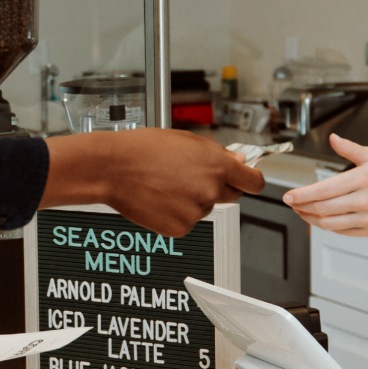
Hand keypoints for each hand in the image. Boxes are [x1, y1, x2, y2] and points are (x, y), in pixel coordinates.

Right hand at [42, 129, 264, 236]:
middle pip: (232, 196)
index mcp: (217, 165)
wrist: (113, 168)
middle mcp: (211, 190)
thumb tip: (238, 161)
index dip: (251, 179)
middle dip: (219, 187)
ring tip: (167, 184)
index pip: (254, 181)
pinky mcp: (180, 228)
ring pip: (205, 207)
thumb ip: (216, 153)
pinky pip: (187, 221)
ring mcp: (196, 211)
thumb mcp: (186, 140)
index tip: (247, 179)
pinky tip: (160, 198)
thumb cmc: (143, 149)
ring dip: (193, 199)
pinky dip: (177, 213)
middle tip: (192, 178)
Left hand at [282, 135, 367, 236]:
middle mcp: (364, 201)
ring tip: (301, 211)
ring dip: (310, 218)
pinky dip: (326, 226)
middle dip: (302, 206)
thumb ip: (350, 149)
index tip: (289, 195)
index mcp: (363, 179)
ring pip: (329, 223)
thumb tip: (333, 138)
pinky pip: (341, 231)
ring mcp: (367, 218)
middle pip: (323, 208)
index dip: (302, 194)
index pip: (324, 190)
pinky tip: (319, 218)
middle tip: (291, 202)